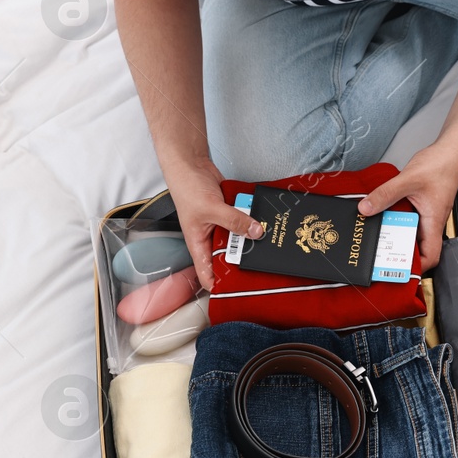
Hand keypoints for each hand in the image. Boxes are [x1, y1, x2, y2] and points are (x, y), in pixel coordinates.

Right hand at [164, 156, 262, 291]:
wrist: (191, 164)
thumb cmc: (187, 188)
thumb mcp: (212, 208)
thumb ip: (235, 220)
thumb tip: (256, 232)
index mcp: (199, 244)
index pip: (207, 274)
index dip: (220, 286)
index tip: (236, 292)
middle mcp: (210, 238)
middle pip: (228, 257)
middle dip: (243, 260)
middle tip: (262, 266)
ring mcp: (221, 225)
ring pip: (239, 238)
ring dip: (251, 237)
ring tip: (269, 243)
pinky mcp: (230, 213)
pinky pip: (244, 220)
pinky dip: (252, 220)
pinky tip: (265, 222)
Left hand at [357, 142, 457, 270]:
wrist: (451, 150)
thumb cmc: (441, 165)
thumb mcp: (408, 180)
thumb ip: (385, 194)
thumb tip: (366, 208)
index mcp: (434, 222)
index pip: (432, 256)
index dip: (418, 268)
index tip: (399, 269)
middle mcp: (432, 221)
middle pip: (419, 247)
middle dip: (401, 253)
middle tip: (381, 254)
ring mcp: (428, 213)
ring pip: (412, 233)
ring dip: (397, 235)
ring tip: (379, 236)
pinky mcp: (423, 205)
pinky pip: (409, 219)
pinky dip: (397, 220)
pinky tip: (385, 214)